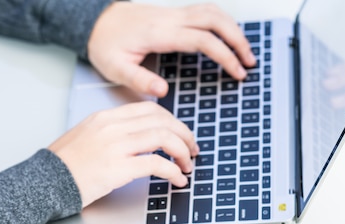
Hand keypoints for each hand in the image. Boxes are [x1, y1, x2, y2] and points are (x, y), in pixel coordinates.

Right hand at [48, 102, 197, 206]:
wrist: (43, 181)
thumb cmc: (62, 165)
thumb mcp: (85, 136)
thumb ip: (111, 132)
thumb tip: (139, 139)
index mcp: (105, 117)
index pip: (149, 110)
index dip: (172, 121)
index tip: (180, 133)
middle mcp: (113, 127)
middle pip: (162, 121)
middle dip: (184, 135)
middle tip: (192, 149)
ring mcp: (116, 146)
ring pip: (164, 139)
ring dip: (182, 152)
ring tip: (187, 165)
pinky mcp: (118, 168)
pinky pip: (157, 165)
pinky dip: (173, 172)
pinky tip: (177, 180)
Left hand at [87, 2, 255, 97]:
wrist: (95, 22)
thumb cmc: (104, 45)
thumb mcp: (114, 68)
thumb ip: (138, 80)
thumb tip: (162, 90)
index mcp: (159, 33)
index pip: (202, 40)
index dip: (225, 56)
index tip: (237, 73)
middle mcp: (169, 19)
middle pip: (215, 20)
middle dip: (238, 40)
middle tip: (249, 63)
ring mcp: (172, 13)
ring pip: (213, 11)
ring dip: (233, 29)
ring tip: (244, 51)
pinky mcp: (172, 14)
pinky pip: (204, 12)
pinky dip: (221, 23)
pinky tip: (226, 38)